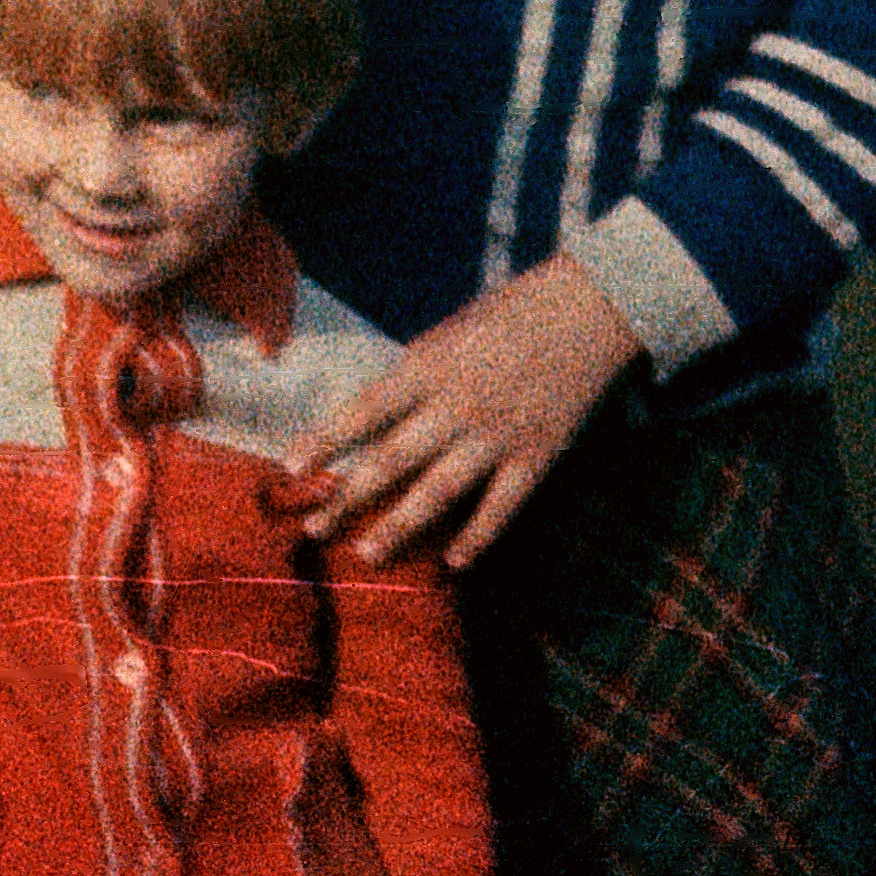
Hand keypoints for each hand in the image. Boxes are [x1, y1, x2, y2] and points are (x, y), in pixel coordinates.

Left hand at [287, 255, 644, 567]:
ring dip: (401, 526)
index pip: (363, 411)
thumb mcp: (447, 334)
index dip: (325, 440)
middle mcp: (457, 406)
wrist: (586, 312)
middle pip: (393, 460)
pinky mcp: (537, 457)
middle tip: (313, 529)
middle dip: (349, 496)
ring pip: (440, 491)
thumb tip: (374, 418)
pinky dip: (477, 537)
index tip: (289, 468)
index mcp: (428, 367)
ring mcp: (497, 436)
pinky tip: (453, 564)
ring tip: (367, 553)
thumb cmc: (507, 316)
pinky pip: (501, 507)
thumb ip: (414, 377)